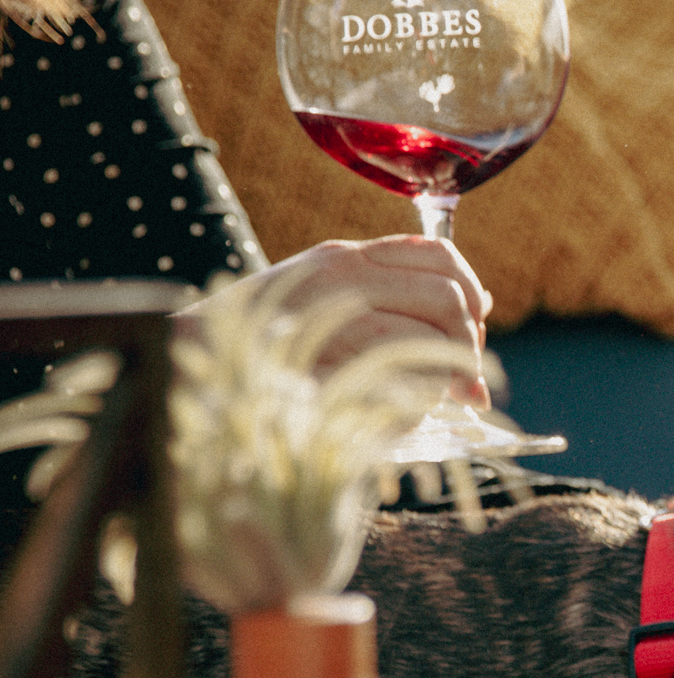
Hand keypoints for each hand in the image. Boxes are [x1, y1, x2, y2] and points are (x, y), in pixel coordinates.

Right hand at [177, 237, 494, 405]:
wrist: (186, 372)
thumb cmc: (262, 344)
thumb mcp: (324, 298)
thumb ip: (393, 293)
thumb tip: (483, 302)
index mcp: (341, 259)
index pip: (440, 256)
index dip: (471, 293)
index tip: (473, 326)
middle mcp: (337, 283)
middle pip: (447, 302)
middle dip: (467, 345)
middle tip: (464, 382)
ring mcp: (328, 327)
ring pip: (428, 344)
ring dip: (443, 381)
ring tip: (429, 403)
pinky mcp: (325, 378)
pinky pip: (400, 391)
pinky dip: (413, 410)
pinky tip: (394, 420)